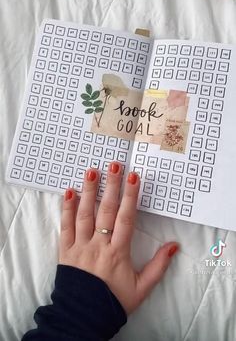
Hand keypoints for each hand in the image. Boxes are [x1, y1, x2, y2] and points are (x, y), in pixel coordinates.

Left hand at [59, 161, 178, 313]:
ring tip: (91, 171)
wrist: (82, 317)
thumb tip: (174, 245)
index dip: (130, 197)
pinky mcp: (65, 250)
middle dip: (111, 186)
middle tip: (115, 165)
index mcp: (118, 253)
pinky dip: (67, 208)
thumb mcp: (142, 288)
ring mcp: (80, 246)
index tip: (134, 177)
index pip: (126, 219)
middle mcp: (98, 245)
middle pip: (106, 211)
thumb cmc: (113, 301)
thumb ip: (158, 266)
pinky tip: (69, 192)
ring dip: (89, 191)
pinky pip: (65, 226)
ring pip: (85, 214)